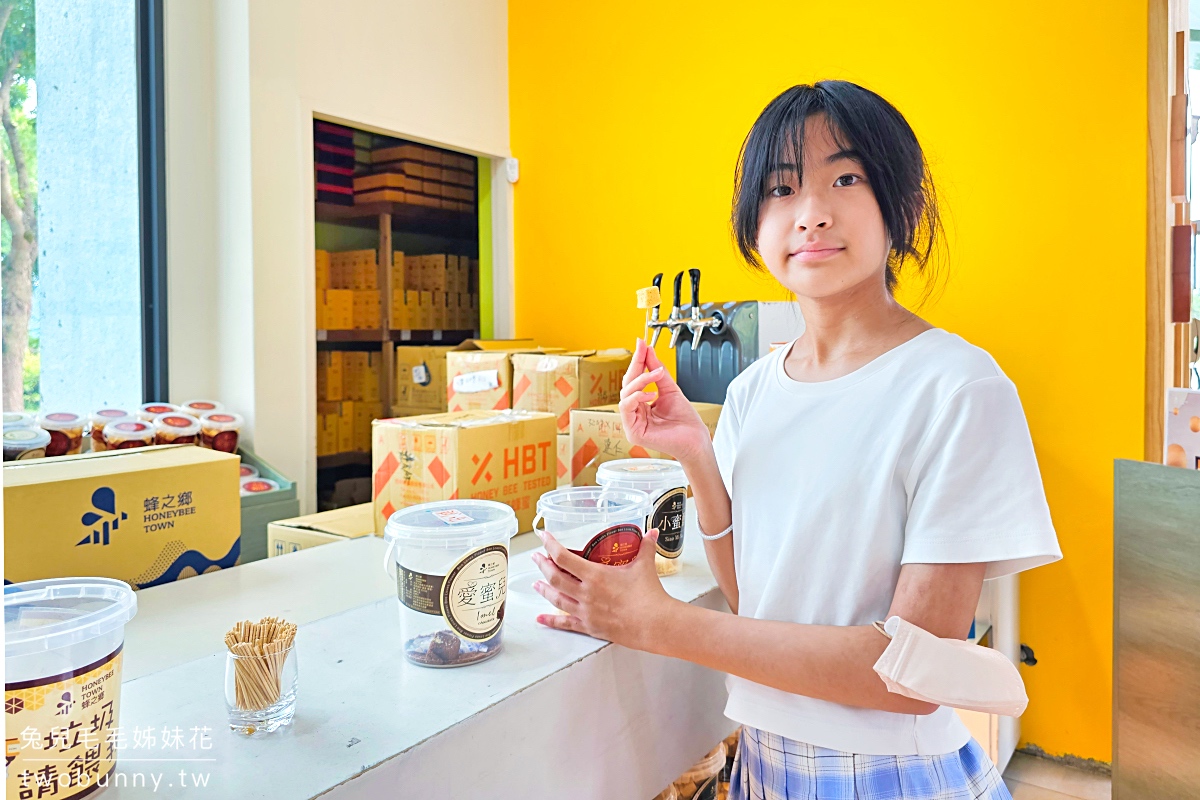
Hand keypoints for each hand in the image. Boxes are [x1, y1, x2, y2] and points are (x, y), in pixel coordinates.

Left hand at [532, 528, 675, 649]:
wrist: (655, 624)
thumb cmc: (649, 596)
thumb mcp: (645, 566)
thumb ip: (646, 547)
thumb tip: (652, 532)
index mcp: (595, 576)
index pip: (564, 557)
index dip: (550, 545)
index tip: (544, 537)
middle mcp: (586, 594)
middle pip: (554, 578)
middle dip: (542, 565)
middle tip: (536, 558)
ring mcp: (586, 612)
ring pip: (556, 599)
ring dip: (544, 589)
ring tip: (536, 583)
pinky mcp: (590, 627)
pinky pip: (565, 624)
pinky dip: (551, 621)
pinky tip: (541, 619)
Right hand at [619, 338, 711, 463]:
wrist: (696, 439)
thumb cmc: (685, 420)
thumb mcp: (669, 389)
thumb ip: (656, 370)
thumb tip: (647, 350)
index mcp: (641, 405)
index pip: (634, 380)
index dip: (637, 361)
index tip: (641, 344)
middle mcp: (634, 414)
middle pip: (627, 385)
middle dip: (635, 365)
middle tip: (643, 350)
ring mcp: (632, 424)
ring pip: (625, 395)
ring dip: (639, 381)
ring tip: (656, 375)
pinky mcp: (633, 432)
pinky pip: (626, 408)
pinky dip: (637, 397)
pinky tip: (650, 393)